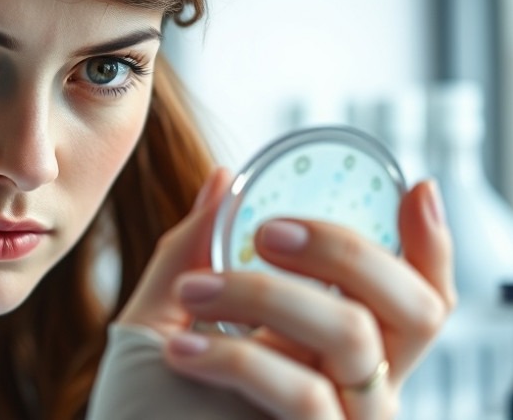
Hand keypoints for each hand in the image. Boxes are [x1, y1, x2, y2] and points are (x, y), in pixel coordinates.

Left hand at [116, 167, 455, 419]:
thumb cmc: (147, 400)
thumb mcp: (164, 316)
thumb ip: (191, 252)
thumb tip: (222, 179)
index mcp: (332, 349)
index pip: (414, 300)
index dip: (431, 247)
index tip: (413, 191)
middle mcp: (354, 387)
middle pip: (415, 309)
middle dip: (346, 249)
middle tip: (267, 232)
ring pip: (354, 337)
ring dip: (265, 294)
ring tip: (192, 291)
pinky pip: (304, 395)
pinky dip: (236, 358)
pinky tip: (179, 349)